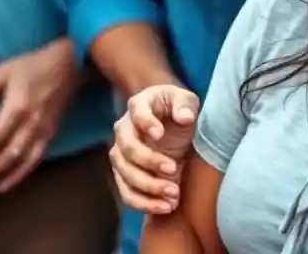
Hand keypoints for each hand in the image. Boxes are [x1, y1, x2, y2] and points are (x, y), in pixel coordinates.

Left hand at [0, 39, 81, 191]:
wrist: (69, 64)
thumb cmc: (32, 65)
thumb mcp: (4, 71)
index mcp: (17, 106)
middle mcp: (30, 123)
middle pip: (7, 154)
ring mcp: (42, 131)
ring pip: (22, 161)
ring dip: (2, 176)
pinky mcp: (50, 134)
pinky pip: (35, 159)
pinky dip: (21, 174)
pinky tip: (7, 183)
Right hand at [109, 84, 199, 213]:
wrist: (172, 128)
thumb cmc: (178, 109)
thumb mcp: (186, 101)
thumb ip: (185, 105)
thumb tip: (185, 117)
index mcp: (139, 105)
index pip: (137, 113)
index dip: (146, 123)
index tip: (160, 134)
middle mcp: (124, 129)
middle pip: (127, 148)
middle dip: (149, 161)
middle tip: (173, 168)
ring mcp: (121, 154)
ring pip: (125, 174)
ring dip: (149, 187)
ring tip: (174, 194)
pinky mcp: (124, 175)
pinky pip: (127, 193)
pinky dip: (144, 203)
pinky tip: (166, 207)